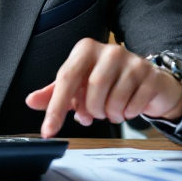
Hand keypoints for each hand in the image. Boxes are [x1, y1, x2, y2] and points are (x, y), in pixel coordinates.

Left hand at [25, 39, 181, 137]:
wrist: (148, 82)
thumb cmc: (109, 82)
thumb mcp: (79, 86)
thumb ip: (55, 94)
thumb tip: (31, 101)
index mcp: (86, 50)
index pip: (67, 78)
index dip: (56, 107)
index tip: (48, 130)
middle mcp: (110, 51)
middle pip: (92, 89)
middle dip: (91, 110)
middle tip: (95, 113)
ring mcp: (133, 62)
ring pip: (114, 99)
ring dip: (110, 114)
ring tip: (111, 111)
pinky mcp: (150, 76)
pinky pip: (133, 105)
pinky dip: (127, 114)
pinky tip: (127, 108)